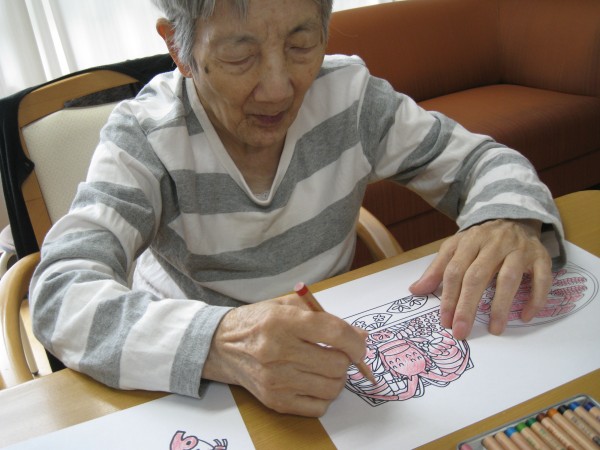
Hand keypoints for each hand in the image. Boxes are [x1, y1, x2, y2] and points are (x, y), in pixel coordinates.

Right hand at [203, 294, 367, 416]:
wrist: (221, 346)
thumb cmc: (259, 322)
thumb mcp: (288, 305)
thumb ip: (325, 317)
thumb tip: (360, 337)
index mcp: (283, 321)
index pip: (334, 333)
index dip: (355, 340)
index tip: (358, 343)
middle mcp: (278, 352)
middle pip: (337, 364)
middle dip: (346, 359)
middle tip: (339, 353)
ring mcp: (276, 380)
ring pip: (332, 387)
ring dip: (337, 378)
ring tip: (325, 366)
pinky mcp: (275, 401)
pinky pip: (318, 407)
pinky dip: (323, 396)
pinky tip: (314, 381)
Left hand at [409, 219, 551, 339]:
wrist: (515, 217)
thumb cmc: (481, 240)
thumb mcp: (456, 248)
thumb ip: (437, 269)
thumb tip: (415, 290)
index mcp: (470, 241)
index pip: (455, 271)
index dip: (448, 297)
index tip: (445, 321)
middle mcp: (494, 244)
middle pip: (478, 276)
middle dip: (468, 306)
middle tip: (462, 331)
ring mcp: (519, 250)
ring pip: (509, 278)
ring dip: (500, 305)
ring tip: (494, 329)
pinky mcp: (541, 257)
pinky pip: (542, 279)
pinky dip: (535, 298)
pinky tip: (525, 316)